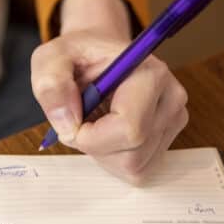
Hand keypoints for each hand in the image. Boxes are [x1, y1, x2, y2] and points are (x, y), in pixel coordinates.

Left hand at [31, 0, 188, 183]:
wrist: (97, 53)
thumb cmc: (77, 55)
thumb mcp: (50, 58)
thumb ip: (51, 84)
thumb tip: (67, 124)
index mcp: (149, 74)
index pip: (129, 129)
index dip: (91, 137)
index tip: (71, 121)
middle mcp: (170, 98)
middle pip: (133, 154)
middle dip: (94, 146)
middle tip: (79, 118)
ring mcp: (173, 121)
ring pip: (135, 167)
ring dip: (103, 153)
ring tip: (93, 121)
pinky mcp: (168, 139)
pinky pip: (139, 170)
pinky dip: (113, 159)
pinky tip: (105, 133)